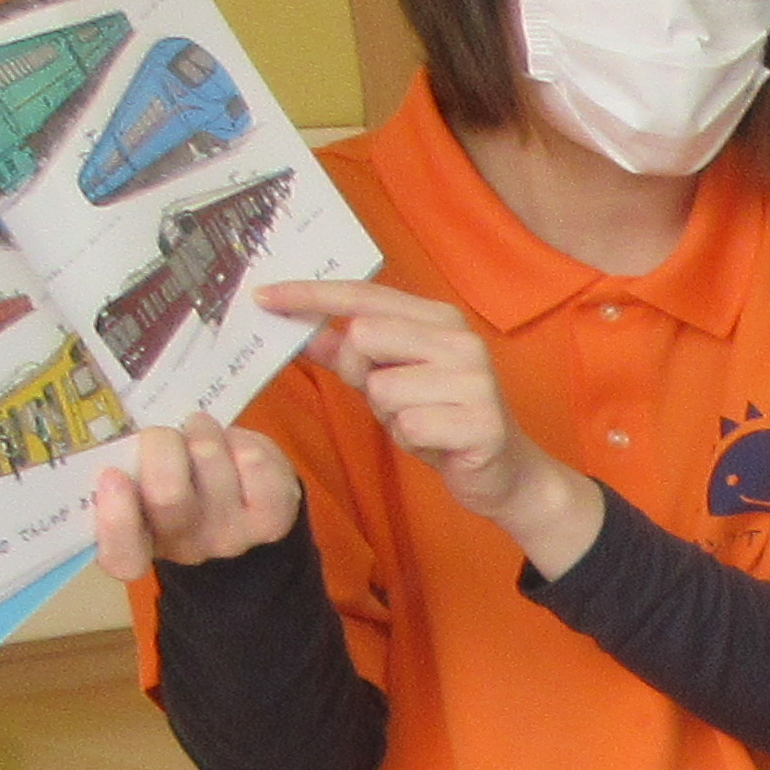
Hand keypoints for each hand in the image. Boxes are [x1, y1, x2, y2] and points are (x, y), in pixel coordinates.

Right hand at [88, 415, 300, 579]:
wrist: (246, 507)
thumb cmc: (178, 481)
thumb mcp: (139, 479)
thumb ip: (124, 467)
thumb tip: (121, 445)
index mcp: (140, 542)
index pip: (123, 557)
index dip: (116, 519)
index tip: (113, 476)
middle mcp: (185, 548)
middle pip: (168, 495)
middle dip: (161, 443)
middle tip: (166, 437)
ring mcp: (231, 537)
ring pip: (210, 461)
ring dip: (202, 433)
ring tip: (201, 434)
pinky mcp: (271, 518)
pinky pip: (254, 462)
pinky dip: (242, 441)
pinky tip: (235, 449)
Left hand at [254, 279, 601, 569]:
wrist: (506, 474)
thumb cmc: (444, 422)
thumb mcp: (390, 381)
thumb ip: (348, 354)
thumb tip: (302, 331)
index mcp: (438, 319)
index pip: (363, 295)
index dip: (311, 295)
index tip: (263, 297)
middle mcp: (460, 340)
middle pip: (366, 335)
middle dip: (360, 373)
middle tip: (389, 399)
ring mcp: (475, 379)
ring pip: (382, 387)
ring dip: (388, 415)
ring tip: (419, 424)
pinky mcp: (481, 421)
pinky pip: (408, 425)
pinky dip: (411, 441)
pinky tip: (436, 444)